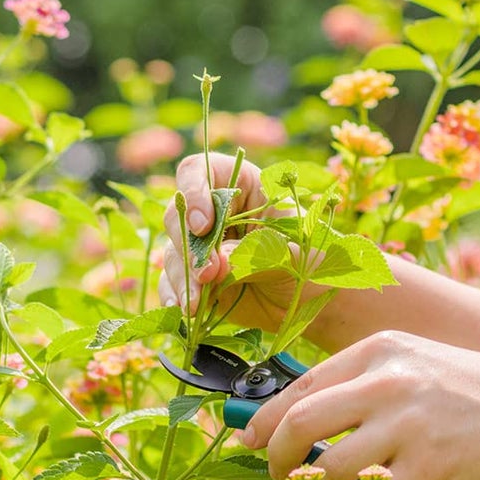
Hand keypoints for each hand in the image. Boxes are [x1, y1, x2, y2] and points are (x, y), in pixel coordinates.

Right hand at [158, 151, 306, 332]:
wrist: (307, 298)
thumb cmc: (309, 260)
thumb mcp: (292, 251)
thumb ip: (256, 253)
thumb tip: (216, 261)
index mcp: (242, 185)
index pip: (200, 170)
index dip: (193, 191)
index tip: (202, 225)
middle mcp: (216, 210)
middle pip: (177, 214)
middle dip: (190, 246)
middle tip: (209, 273)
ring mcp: (202, 243)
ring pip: (174, 250)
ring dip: (182, 276)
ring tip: (196, 303)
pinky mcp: (193, 273)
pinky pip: (171, 279)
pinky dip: (175, 294)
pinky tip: (183, 308)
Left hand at [239, 329, 479, 479]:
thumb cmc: (466, 391)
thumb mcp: (414, 365)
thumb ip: (359, 385)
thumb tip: (285, 421)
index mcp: (381, 350)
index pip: (299, 386)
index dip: (261, 421)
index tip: (246, 444)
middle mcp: (391, 381)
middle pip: (299, 423)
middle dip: (276, 458)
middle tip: (277, 475)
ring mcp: (410, 424)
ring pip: (329, 470)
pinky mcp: (430, 466)